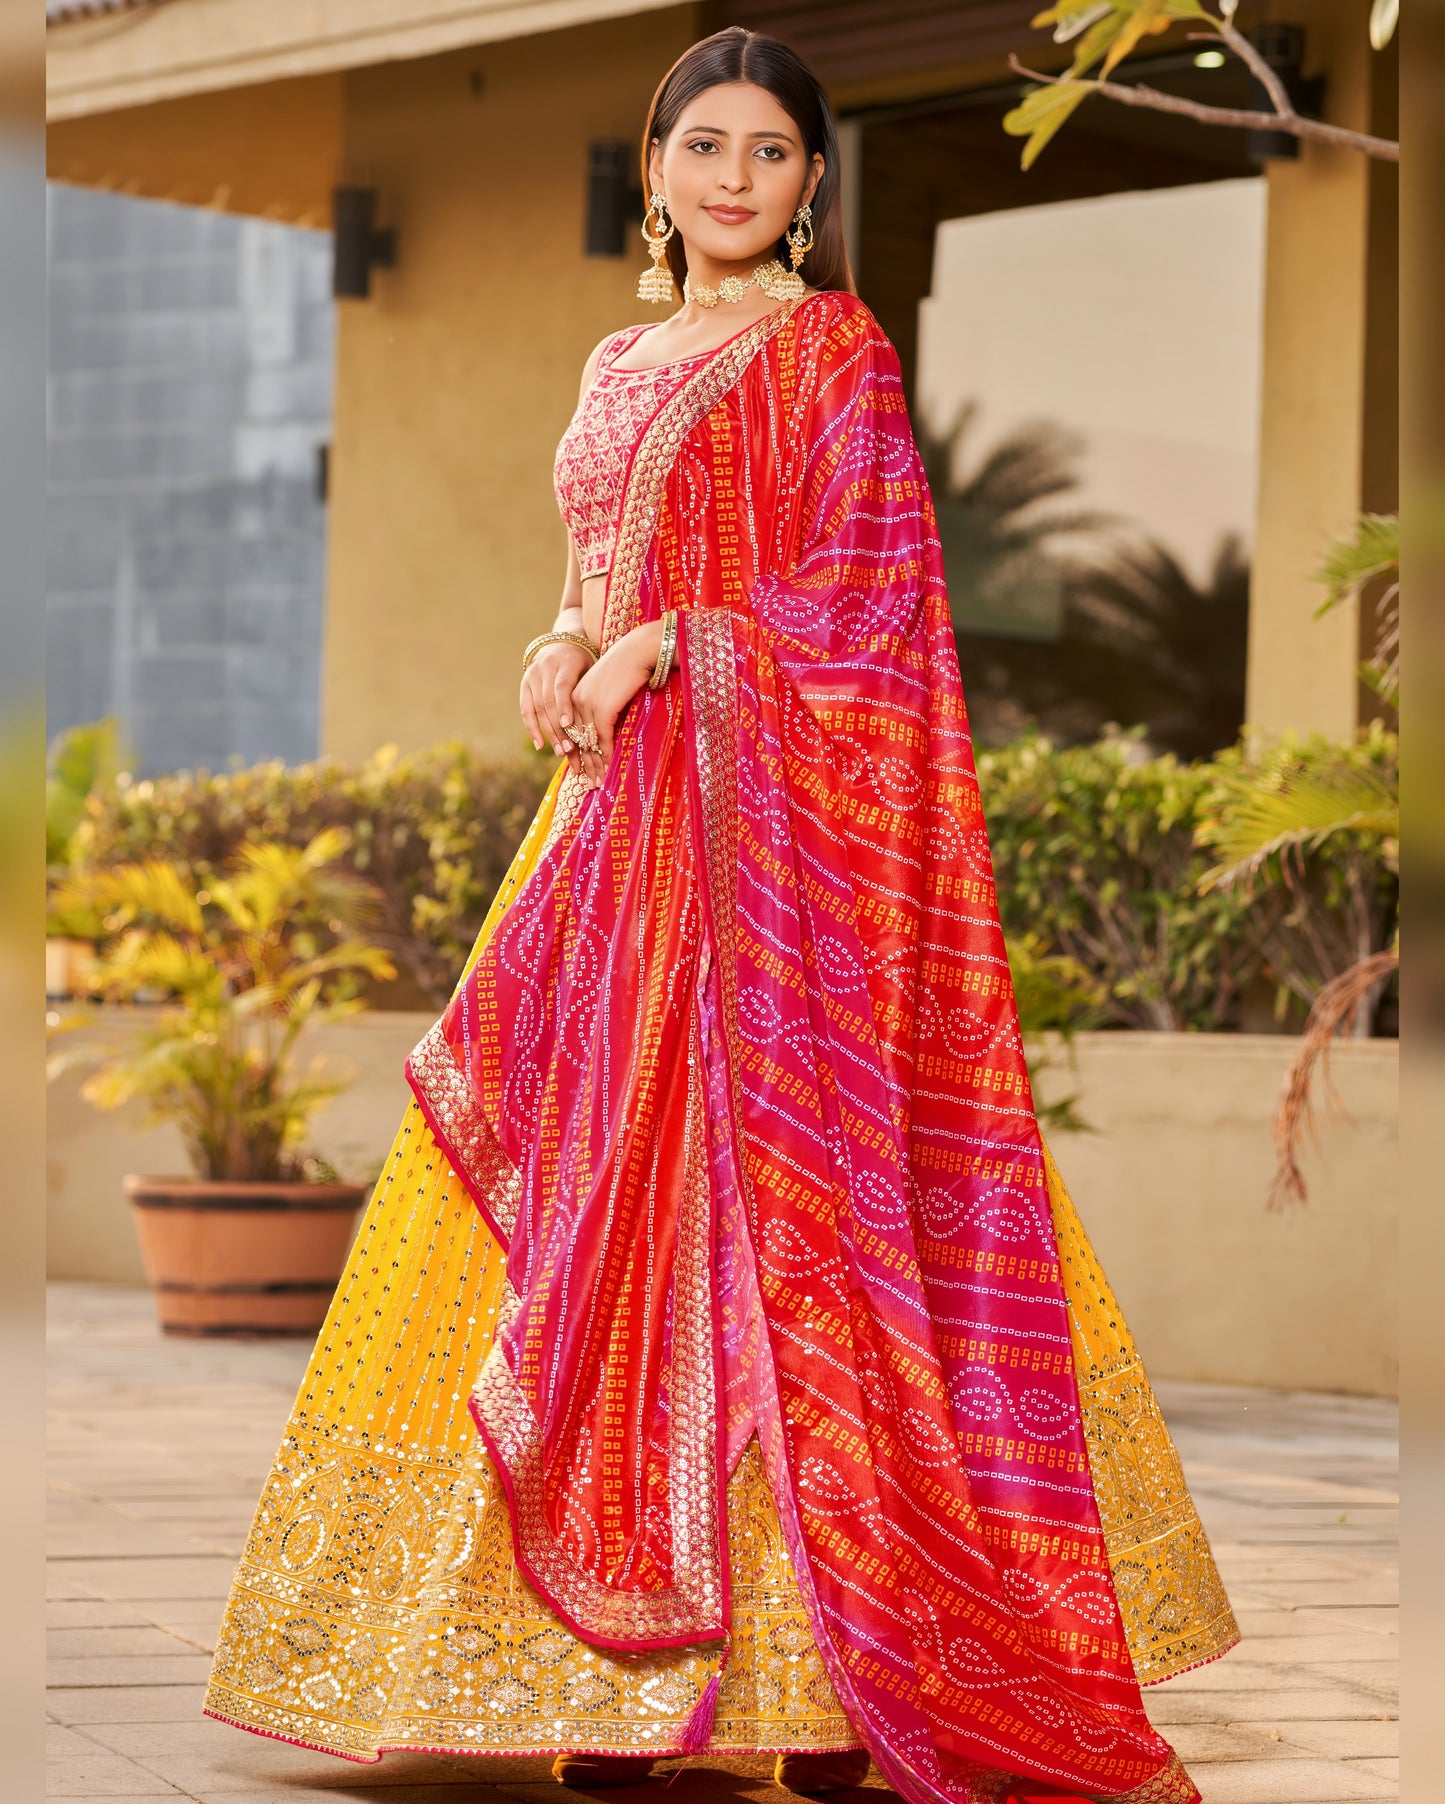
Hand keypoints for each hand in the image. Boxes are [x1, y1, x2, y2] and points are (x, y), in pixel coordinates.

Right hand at [520, 640, 595, 775]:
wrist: (564, 642)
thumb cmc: (586, 663)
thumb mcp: (592, 669)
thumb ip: (592, 690)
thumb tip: (605, 724)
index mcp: (566, 661)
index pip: (562, 687)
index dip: (564, 707)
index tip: (569, 726)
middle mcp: (545, 666)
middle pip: (548, 701)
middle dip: (558, 727)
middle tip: (568, 749)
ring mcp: (532, 674)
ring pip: (537, 708)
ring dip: (548, 732)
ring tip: (560, 751)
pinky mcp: (524, 683)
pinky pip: (525, 709)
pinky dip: (532, 728)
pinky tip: (540, 744)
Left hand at [567, 621, 664, 788]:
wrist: (639, 651)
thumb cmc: (628, 669)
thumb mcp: (609, 690)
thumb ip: (602, 708)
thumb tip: (603, 731)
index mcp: (573, 695)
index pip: (571, 730)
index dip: (576, 753)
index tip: (580, 770)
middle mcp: (575, 700)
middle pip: (577, 739)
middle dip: (584, 764)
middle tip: (588, 784)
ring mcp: (587, 704)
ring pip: (589, 742)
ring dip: (595, 765)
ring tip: (598, 783)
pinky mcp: (602, 708)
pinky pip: (603, 738)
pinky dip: (607, 755)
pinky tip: (609, 769)